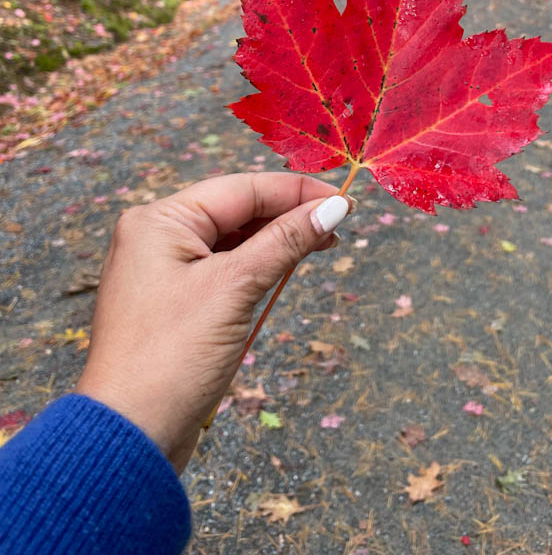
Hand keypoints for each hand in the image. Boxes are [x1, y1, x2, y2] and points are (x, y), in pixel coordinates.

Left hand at [75, 172, 351, 472]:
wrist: (130, 438)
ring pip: (232, 239)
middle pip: (236, 209)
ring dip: (276, 239)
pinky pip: (224, 268)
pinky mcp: (174, 302)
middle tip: (339, 222)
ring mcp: (163, 269)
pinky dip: (257, 265)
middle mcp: (156, 235)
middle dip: (288, 214)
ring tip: (322, 243)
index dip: (296, 191)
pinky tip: (287, 267)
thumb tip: (333, 208)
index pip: (241, 189)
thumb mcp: (235, 288)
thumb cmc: (173, 357)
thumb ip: (286, 241)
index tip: (345, 199)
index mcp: (159, 220)